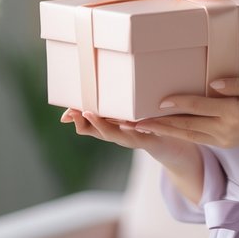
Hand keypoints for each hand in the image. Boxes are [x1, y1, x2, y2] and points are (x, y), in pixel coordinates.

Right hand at [61, 108, 198, 168]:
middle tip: (73, 112)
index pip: (87, 125)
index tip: (65, 114)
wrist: (173, 144)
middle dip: (84, 122)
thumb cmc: (148, 125)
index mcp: (111, 126)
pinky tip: (127, 124)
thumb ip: (112, 106)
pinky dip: (132, 130)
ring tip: (90, 114)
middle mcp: (119, 135)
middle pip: (96, 131)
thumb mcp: (127, 114)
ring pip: (113, 134)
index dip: (75, 119)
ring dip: (100, 125)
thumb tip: (95, 92)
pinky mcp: (148, 140)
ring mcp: (132, 138)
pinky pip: (139, 135)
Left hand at [131, 75, 238, 149]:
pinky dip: (179, 134)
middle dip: (160, 124)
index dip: (178, 103)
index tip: (158, 101)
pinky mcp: (226, 142)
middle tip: (135, 123)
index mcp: (234, 115)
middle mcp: (226, 131)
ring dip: (165, 131)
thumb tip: (214, 84)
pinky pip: (198, 139)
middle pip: (187, 126)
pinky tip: (166, 130)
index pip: (199, 107)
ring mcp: (225, 140)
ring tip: (142, 128)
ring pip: (189, 136)